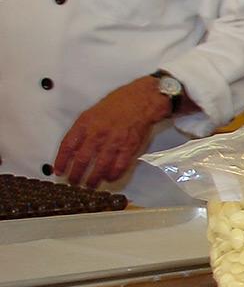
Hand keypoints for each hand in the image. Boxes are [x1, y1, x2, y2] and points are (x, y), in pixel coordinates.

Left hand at [54, 76, 171, 187]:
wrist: (141, 101)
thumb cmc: (117, 105)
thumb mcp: (92, 113)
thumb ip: (82, 130)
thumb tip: (72, 148)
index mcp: (86, 123)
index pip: (68, 146)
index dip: (61, 161)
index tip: (59, 171)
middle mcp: (98, 133)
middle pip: (82, 160)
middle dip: (76, 175)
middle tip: (74, 182)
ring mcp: (114, 141)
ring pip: (99, 166)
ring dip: (93, 179)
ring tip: (90, 185)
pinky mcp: (129, 147)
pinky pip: (119, 166)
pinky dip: (113, 175)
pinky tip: (109, 178)